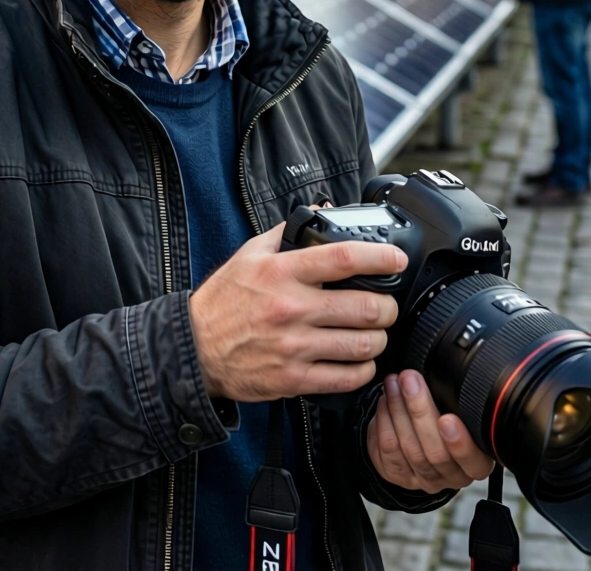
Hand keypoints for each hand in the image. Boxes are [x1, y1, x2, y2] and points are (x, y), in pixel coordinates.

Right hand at [189, 223, 404, 401]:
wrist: (194, 348)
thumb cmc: (223, 300)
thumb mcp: (250, 254)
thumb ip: (288, 231)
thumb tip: (322, 211)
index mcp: (283, 272)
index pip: (344, 258)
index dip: (380, 257)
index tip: (396, 259)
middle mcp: (291, 308)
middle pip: (365, 306)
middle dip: (387, 306)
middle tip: (386, 304)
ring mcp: (294, 346)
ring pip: (363, 344)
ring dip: (378, 338)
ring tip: (374, 332)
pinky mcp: (294, 379)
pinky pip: (346, 377)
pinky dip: (363, 369)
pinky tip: (360, 360)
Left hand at [367, 371, 492, 491]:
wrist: (416, 438)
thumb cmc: (444, 418)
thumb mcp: (461, 411)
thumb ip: (461, 403)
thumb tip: (447, 371)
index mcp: (476, 462)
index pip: (473, 461)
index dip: (461, 444)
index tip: (448, 419)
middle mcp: (452, 475)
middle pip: (436, 452)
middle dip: (420, 411)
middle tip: (411, 380)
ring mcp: (424, 478)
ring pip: (410, 449)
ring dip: (398, 409)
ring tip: (394, 383)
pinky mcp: (398, 474)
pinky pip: (388, 449)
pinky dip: (384, 420)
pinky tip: (384, 400)